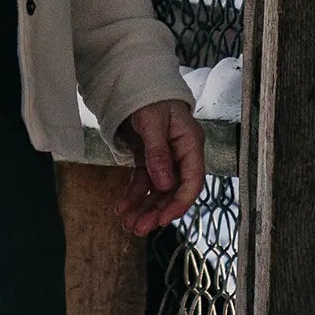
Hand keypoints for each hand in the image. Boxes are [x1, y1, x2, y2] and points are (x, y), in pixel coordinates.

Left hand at [116, 98, 205, 235]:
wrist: (137, 86)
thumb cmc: (151, 99)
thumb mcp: (153, 122)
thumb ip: (158, 153)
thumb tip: (164, 184)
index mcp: (190, 145)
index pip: (192, 181)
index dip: (179, 203)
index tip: (163, 220)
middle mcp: (181, 156)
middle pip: (173, 191)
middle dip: (157, 211)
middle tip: (139, 228)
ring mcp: (166, 160)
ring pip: (158, 191)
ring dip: (144, 208)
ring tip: (128, 224)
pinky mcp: (150, 161)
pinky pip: (144, 183)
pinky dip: (135, 196)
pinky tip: (123, 208)